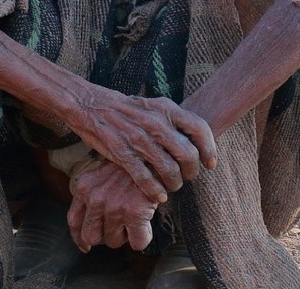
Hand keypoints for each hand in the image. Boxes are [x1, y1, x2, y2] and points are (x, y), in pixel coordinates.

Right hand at [62, 89, 215, 203]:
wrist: (89, 104)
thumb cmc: (124, 108)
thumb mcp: (152, 106)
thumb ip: (172, 121)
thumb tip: (193, 140)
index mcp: (165, 108)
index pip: (200, 129)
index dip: (209, 150)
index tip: (210, 164)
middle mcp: (155, 123)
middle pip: (188, 155)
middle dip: (191, 172)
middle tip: (187, 177)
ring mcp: (138, 139)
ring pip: (169, 170)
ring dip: (174, 184)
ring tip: (171, 187)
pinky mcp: (122, 153)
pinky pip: (146, 178)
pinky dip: (155, 190)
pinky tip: (157, 195)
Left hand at [67, 160, 157, 251]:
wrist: (152, 158)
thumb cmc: (129, 168)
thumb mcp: (101, 175)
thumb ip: (92, 195)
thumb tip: (87, 226)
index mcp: (84, 188)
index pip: (73, 221)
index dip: (79, 238)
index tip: (85, 246)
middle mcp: (95, 198)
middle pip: (91, 236)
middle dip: (104, 237)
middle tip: (117, 228)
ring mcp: (113, 207)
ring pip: (113, 242)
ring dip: (125, 237)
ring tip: (133, 221)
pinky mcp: (134, 213)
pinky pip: (136, 243)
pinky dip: (142, 239)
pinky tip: (145, 227)